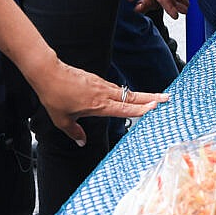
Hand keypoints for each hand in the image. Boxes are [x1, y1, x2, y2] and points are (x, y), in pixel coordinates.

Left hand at [24, 58, 167, 145]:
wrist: (48, 72)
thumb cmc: (55, 95)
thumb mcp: (62, 119)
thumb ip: (74, 131)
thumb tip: (81, 142)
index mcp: (99, 104)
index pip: (125, 108)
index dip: (141, 109)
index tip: (156, 108)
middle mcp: (104, 93)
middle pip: (133, 96)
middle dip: (151, 98)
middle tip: (167, 98)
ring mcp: (101, 85)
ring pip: (125, 92)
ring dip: (141, 95)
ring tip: (154, 99)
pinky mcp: (96, 80)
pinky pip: (115, 88)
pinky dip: (125, 93)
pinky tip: (126, 96)